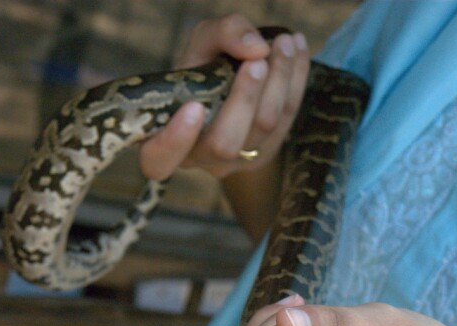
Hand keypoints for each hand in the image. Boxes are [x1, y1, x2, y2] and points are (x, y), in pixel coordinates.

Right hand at [138, 14, 309, 181]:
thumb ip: (224, 33)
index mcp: (166, 139)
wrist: (230, 83)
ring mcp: (234, 162)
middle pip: (224, 143)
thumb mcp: (203, 41)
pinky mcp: (265, 154)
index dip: (174, 141)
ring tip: (284, 41)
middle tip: (259, 59)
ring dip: (279, 81)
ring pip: (262, 129)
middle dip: (245, 98)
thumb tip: (257, 49)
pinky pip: (286, 120)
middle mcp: (199, 158)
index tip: (193, 107)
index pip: (160, 160)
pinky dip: (295, 80)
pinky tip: (296, 49)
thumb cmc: (204, 65)